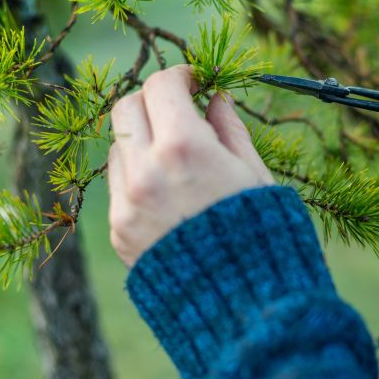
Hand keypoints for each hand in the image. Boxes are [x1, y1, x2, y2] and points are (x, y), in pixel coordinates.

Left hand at [107, 65, 273, 266]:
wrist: (243, 303)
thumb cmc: (261, 232)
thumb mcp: (254, 172)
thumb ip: (229, 128)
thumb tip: (215, 98)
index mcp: (185, 147)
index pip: (161, 86)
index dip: (178, 76)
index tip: (192, 81)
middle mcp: (146, 171)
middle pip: (125, 108)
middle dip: (151, 100)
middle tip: (176, 109)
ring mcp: (127, 203)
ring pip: (117, 147)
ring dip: (141, 140)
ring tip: (176, 160)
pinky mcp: (119, 232)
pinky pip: (118, 187)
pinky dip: (137, 178)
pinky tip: (167, 194)